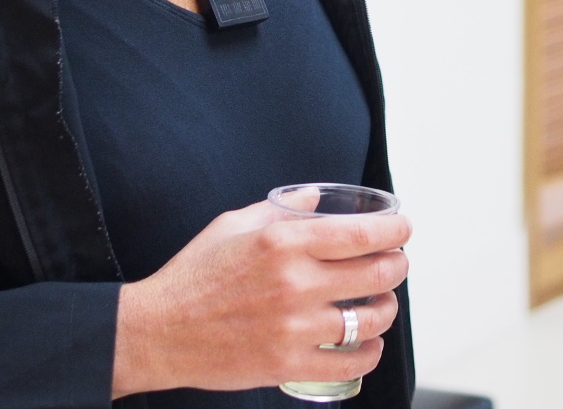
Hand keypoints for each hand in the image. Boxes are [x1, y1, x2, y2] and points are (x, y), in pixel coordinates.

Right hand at [112, 199, 410, 395]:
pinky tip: (368, 342)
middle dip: (398, 265)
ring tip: (383, 302)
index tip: (403, 228)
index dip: (396, 230)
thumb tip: (316, 198)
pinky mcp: (287, 364)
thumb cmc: (193, 275)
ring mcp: (294, 327)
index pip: (363, 234)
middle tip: (397, 262)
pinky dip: (369, 352)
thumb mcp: (234, 225)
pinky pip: (350, 362)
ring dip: (387, 308)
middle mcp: (295, 282)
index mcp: (284, 242)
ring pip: (371, 318)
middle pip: (377, 273)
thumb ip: (281, 210)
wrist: (158, 331)